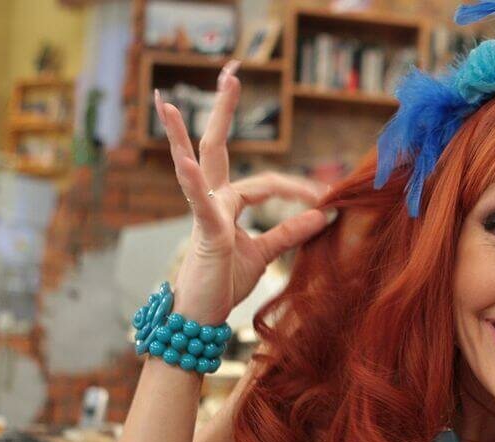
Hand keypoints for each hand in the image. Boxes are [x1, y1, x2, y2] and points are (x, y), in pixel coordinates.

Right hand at [153, 60, 336, 324]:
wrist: (201, 317)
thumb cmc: (224, 283)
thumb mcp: (265, 253)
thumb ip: (290, 232)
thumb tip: (324, 216)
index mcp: (228, 204)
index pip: (267, 182)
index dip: (298, 187)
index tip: (326, 196)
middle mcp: (213, 200)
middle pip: (216, 146)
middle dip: (222, 109)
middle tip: (230, 71)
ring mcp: (204, 212)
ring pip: (198, 163)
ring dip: (184, 131)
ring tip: (167, 102)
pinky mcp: (203, 230)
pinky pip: (196, 199)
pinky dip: (190, 179)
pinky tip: (181, 157)